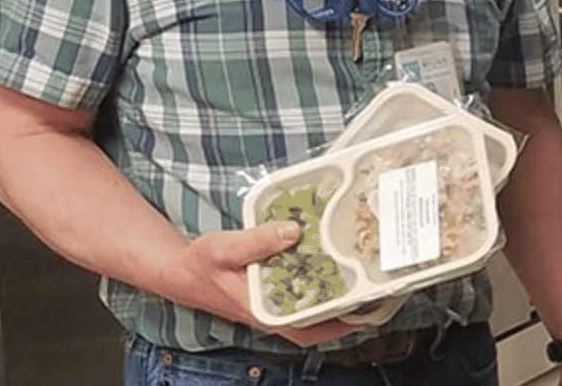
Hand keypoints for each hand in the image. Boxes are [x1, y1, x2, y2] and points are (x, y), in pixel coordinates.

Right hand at [165, 223, 359, 349]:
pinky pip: (304, 296)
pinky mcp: (273, 294)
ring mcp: (275, 305)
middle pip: (322, 323)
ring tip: (365, 279)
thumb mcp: (225, 249)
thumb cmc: (201, 265)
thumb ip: (258, 240)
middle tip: (379, 292)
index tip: (370, 310)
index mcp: (266, 311)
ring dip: (338, 300)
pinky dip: (321, 286)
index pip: (312, 329)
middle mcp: (275, 313)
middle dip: (351, 313)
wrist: (182, 271)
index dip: (343, 323)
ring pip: (314, 311)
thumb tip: (293, 232)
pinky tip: (333, 267)